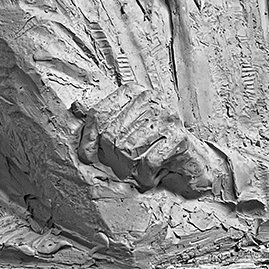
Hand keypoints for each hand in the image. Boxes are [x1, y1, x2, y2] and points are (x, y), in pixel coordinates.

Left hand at [74, 83, 214, 194]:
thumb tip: (76, 106)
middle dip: (114, 159)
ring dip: (131, 169)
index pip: (98, 114)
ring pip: (127, 151)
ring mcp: (166, 117)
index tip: (88, 157)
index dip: (88, 140)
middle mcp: (151, 99)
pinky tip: (153, 174)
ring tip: (141, 167)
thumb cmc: (154, 144)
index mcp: (134, 92)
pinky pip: (147, 164)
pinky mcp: (178, 138)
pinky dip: (146, 176)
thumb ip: (104, 116)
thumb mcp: (126, 126)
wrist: (192, 160)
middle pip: (110, 136)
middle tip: (125, 165)